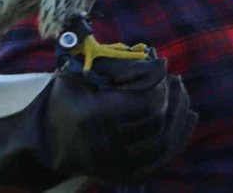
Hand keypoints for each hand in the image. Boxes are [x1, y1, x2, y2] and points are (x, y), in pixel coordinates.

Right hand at [0, 56, 196, 190]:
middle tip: (174, 78)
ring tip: (182, 92)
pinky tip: (189, 115)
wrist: (43, 143)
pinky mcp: (122, 174)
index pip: (144, 100)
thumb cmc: (63, 100)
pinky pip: (160, 159)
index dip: (158, 79)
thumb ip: (113, 63)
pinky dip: (179, 137)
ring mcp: (115, 165)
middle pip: (156, 120)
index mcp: (93, 117)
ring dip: (179, 113)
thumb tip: (153, 58)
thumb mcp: (76, 74)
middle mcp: (105, 146)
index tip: (162, 63)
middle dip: (170, 96)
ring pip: (163, 142)